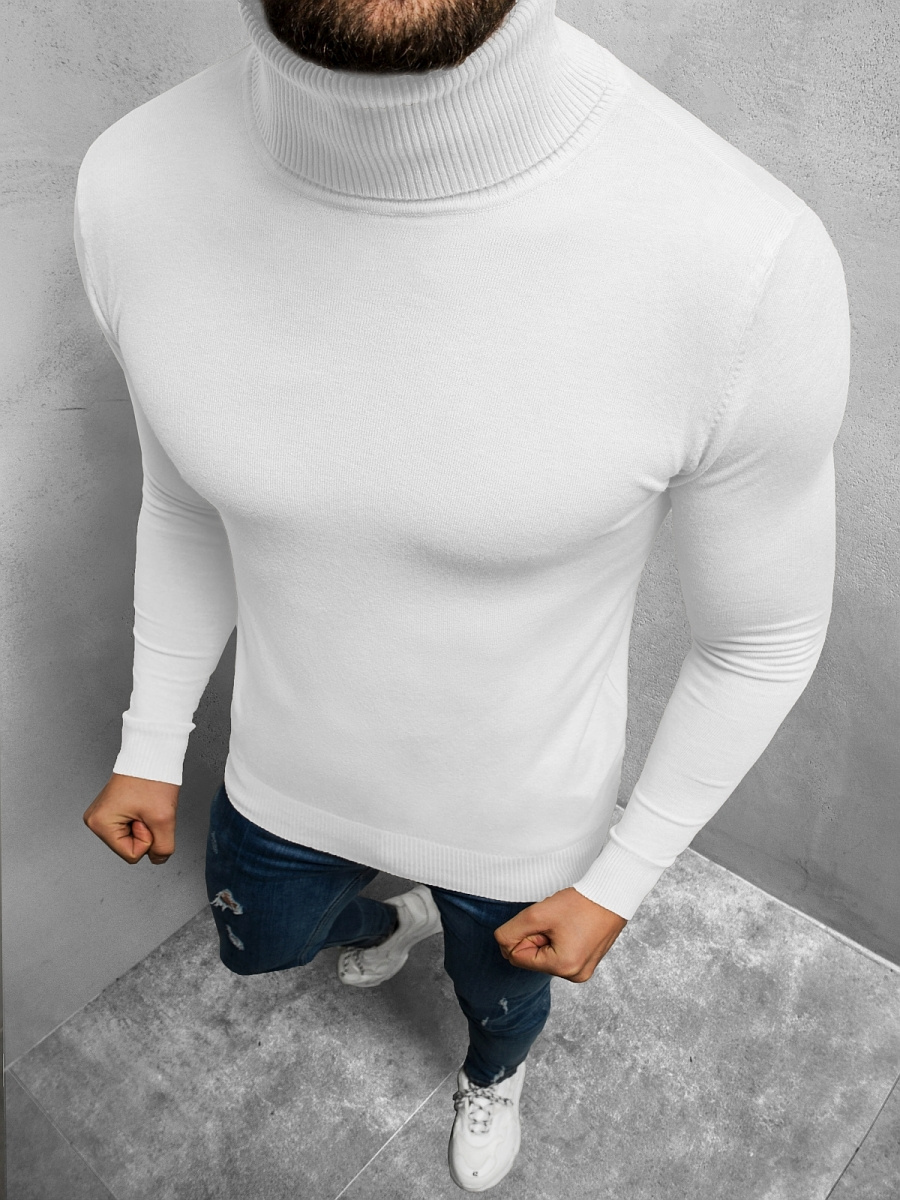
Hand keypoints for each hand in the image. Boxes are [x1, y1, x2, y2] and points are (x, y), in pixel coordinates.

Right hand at [83, 772, 179, 864]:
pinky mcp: (111, 811)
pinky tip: (141, 804)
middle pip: (130, 848)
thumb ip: (163, 847)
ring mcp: (102, 815)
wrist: (152, 754)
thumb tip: (158, 859)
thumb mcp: (164, 819)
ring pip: (132, 838)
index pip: (132, 855)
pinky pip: (131, 828)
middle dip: (145, 831)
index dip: (148, 838)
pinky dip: (142, 819)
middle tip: (146, 808)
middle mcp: (95, 821)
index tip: (146, 814)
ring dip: (145, 825)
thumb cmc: (153, 778)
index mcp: (100, 824)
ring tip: (144, 804)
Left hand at [493, 886, 627, 982]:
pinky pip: (560, 954)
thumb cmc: (580, 903)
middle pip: (532, 958)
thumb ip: (511, 932)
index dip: (523, 935)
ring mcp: (583, 971)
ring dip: (547, 937)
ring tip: (566, 924)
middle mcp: (574, 976)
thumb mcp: (538, 914)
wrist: (612, 895)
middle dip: (537, 937)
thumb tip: (502, 944)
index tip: (542, 922)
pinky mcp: (587, 963)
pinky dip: (559, 940)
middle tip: (555, 922)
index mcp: (563, 967)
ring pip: (545, 956)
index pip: (518, 957)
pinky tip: (572, 927)